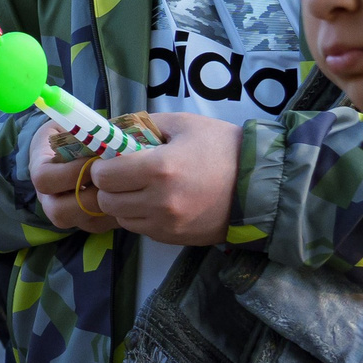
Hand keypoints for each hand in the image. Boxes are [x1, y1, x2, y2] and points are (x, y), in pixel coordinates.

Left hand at [28, 112, 240, 243]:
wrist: (260, 184)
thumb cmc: (222, 148)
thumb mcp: (183, 124)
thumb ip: (143, 126)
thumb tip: (111, 131)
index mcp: (159, 168)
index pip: (104, 176)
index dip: (102, 166)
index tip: (111, 160)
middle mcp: (160, 201)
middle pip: (107, 200)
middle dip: (109, 186)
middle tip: (122, 175)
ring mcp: (167, 224)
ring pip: (121, 218)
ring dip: (123, 203)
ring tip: (141, 188)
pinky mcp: (174, 238)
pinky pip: (141, 229)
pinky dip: (141, 216)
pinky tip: (157, 202)